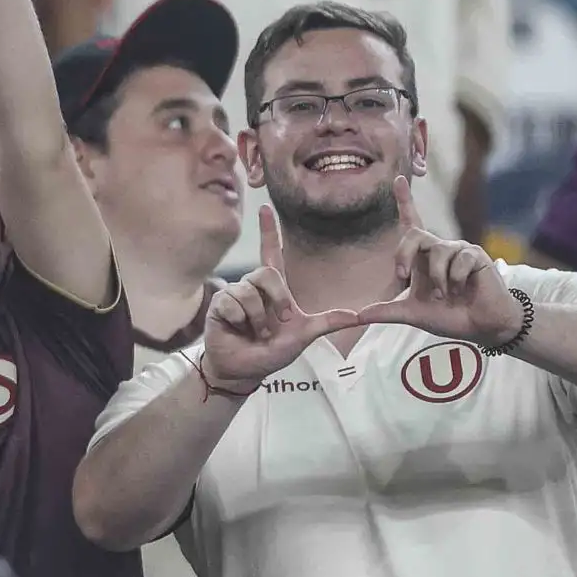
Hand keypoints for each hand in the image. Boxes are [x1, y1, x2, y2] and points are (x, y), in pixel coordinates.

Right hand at [200, 206, 358, 390]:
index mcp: (273, 289)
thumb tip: (357, 316)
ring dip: (257, 319)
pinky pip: (233, 304)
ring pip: (249, 291)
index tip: (265, 207)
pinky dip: (240, 321)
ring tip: (257, 333)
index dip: (268, 231)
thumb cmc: (272, 351)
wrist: (245, 369)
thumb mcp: (305, 335)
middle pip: (266, 273)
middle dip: (276, 301)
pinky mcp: (219, 306)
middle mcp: (253, 286)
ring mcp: (234, 295)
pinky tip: (238, 330)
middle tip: (276, 324)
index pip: (271, 252)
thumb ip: (328, 322)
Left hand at [356, 179, 520, 345]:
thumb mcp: (411, 314)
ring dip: (437, 279)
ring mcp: (459, 250)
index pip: (411, 223)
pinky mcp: (476, 256)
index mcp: (422, 257)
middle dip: (404, 253)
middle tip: (402, 275)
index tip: (398, 179)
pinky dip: (455, 280)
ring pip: (437, 252)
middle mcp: (439, 249)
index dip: (405, 201)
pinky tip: (463, 290)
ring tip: (445, 295)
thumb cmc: (448, 316)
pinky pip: (458, 261)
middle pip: (415, 233)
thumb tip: (356, 316)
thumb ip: (384, 312)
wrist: (481, 326)